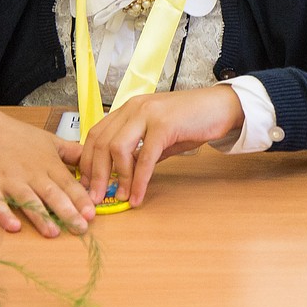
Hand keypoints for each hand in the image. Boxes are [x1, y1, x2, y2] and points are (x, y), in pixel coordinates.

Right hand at [0, 104, 96, 236]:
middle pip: (51, 194)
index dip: (80, 199)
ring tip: (53, 232)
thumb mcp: (49, 140)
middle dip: (67, 212)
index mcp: (48, 164)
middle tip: (81, 228)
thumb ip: (72, 152)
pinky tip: (13, 227)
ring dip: (40, 216)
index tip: (92, 214)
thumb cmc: (19, 137)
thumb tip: (95, 161)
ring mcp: (9, 180)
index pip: (68, 183)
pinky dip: (4, 214)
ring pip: (27, 200)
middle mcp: (31, 173)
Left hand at [62, 86, 244, 207]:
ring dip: (116, 178)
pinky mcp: (164, 125)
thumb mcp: (157, 136)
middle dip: (95, 174)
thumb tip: (120, 176)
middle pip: (101, 142)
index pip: (96, 134)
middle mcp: (134, 107)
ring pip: (117, 148)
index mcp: (128, 109)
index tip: (87, 185)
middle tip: (95, 198)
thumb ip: (138, 151)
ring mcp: (149, 114)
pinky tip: (138, 196)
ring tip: (119, 198)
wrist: (220, 108)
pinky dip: (139, 180)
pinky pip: (145, 157)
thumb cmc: (190, 121)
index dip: (87, 161)